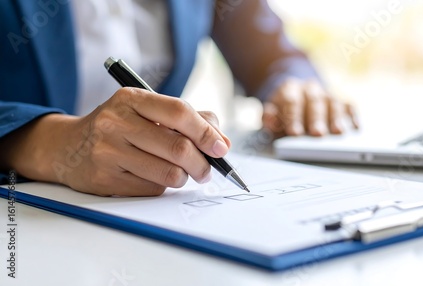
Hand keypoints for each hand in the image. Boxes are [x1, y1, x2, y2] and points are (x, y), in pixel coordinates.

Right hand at [3, 88, 230, 195]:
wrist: (67, 147)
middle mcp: (116, 122)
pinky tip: (153, 177)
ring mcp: (108, 151)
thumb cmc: (119, 127)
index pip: (179, 112)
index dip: (206, 132)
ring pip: (168, 173)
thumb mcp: (148, 111)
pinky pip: (151, 189)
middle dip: (202, 164)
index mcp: (132, 99)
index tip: (221, 149)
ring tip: (182, 174)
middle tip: (207, 171)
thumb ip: (189, 120)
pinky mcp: (104, 178)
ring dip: (184, 178)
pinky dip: (162, 187)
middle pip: (178, 147)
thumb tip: (222, 143)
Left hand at [262, 78, 357, 136]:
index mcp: (290, 89)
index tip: (295, 133)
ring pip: (332, 103)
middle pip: (314, 102)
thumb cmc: (283, 110)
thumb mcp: (271, 112)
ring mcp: (326, 93)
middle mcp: (310, 88)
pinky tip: (355, 126)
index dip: (293, 118)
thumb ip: (269, 118)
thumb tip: (270, 120)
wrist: (295, 92)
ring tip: (338, 132)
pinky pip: (348, 106)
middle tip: (318, 134)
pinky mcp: (340, 100)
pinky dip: (352, 116)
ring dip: (336, 118)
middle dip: (316, 119)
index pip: (291, 102)